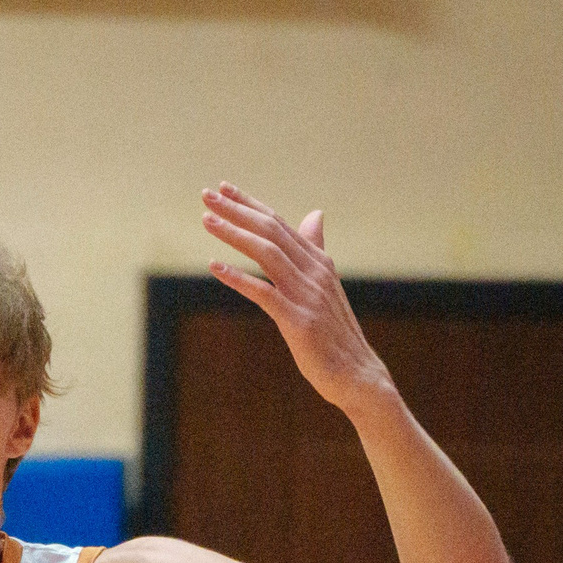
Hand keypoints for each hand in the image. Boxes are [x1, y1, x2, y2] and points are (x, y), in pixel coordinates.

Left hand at [201, 184, 393, 416]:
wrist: (356, 373)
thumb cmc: (334, 331)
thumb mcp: (324, 284)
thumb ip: (314, 249)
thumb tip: (315, 214)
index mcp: (319, 261)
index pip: (279, 223)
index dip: (250, 204)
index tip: (223, 189)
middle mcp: (315, 271)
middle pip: (271, 231)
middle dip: (237, 211)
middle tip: (207, 196)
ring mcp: (307, 295)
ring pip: (267, 254)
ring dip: (234, 234)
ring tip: (206, 221)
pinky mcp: (299, 320)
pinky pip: (264, 293)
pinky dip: (238, 278)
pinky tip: (214, 267)